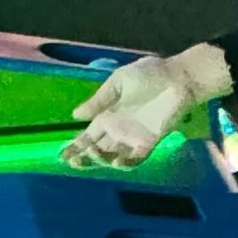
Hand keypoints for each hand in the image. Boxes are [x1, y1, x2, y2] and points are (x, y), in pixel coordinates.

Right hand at [62, 48, 214, 168]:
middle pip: (97, 151)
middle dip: (83, 158)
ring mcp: (133, 138)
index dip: (74, 146)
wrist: (177, 78)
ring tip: (92, 153)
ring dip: (100, 160)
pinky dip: (124, 163)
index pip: (87, 136)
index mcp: (108, 116)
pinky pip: (135, 159)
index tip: (61, 155)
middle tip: (72, 161)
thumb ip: (99, 100)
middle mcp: (118, 130)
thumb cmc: (148, 74)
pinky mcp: (149, 142)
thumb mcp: (118, 82)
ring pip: (112, 157)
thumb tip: (75, 115)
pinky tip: (115, 161)